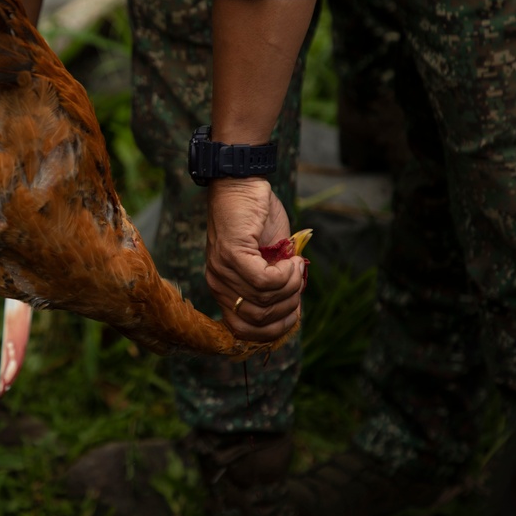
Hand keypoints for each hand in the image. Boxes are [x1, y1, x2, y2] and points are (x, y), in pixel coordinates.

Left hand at [205, 177, 304, 341]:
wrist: (242, 185)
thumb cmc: (257, 220)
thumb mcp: (270, 261)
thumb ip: (274, 287)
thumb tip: (291, 311)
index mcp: (224, 290)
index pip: (243, 331)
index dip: (274, 329)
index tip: (294, 312)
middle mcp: (217, 284)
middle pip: (258, 320)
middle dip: (288, 307)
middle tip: (298, 282)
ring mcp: (222, 271)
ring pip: (264, 300)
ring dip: (290, 286)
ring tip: (295, 265)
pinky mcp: (231, 255)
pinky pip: (264, 281)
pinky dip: (285, 274)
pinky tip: (291, 260)